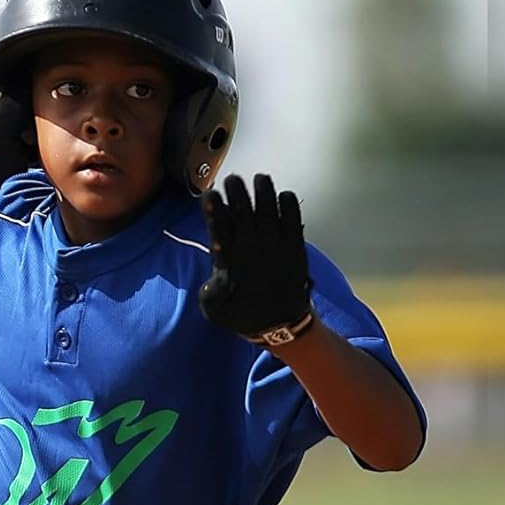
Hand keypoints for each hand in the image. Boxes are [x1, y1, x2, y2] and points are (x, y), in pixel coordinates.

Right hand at [199, 174, 312, 344]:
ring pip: (269, 210)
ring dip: (264, 192)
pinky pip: (293, 219)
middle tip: (233, 179)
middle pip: (244, 212)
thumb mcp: (215, 310)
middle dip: (237, 192)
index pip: (220, 229)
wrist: (281, 327)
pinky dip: (288, 205)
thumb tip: (210, 275)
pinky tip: (283, 195)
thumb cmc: (244, 316)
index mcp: (231, 263)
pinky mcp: (295, 247)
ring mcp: (276, 246)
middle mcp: (253, 250)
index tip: (210, 194)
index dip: (215, 210)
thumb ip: (209, 291)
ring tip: (260, 178)